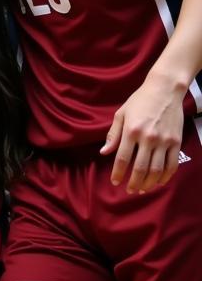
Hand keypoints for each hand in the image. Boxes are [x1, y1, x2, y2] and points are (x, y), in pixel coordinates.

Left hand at [100, 73, 184, 193]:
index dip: (118, 173)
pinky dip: (166, 176)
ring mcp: (164, 141)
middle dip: (134, 182)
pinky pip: (172, 164)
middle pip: (141, 168)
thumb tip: (104, 152)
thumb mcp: (121, 114)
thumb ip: (113, 134)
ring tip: (143, 189)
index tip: (115, 181)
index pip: (123, 158)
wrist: (164, 90)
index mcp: (131, 131)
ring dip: (149, 183)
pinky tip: (159, 181)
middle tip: (130, 190)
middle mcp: (147, 138)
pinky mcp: (176, 142)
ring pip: (157, 169)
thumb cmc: (139, 101)